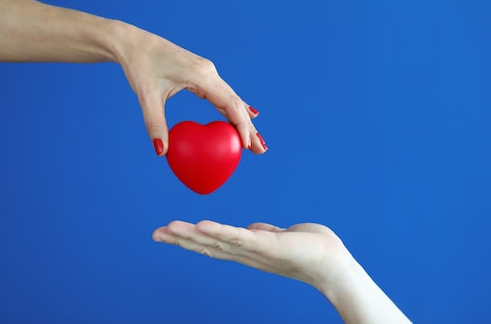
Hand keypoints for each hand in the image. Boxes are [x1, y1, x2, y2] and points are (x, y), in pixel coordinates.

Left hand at [0, 0, 266, 155]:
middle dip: (249, 128)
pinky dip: (233, 110)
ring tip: (255, 142)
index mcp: (202, 75)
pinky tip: (245, 117)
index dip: (240, 125)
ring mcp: (207, 73)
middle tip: (261, 151)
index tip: (246, 145)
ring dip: (244, 121)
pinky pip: (223, 96)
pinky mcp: (202, 75)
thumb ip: (155, 123)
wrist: (133, 43)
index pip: (230, 103)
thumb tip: (161, 152)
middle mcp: (210, 73)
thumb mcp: (146, 95)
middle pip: (236, 104)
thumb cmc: (140, 66)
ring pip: (232, 100)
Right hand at [152, 220, 351, 289]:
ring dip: (192, 236)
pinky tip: (202, 226)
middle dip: (181, 239)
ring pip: (218, 242)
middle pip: (209, 245)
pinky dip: (221, 232)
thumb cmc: (311, 249)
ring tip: (168, 229)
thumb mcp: (282, 237)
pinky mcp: (269, 246)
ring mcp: (257, 251)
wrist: (334, 264)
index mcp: (249, 250)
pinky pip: (241, 239)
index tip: (169, 231)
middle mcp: (248, 254)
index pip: (215, 243)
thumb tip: (254, 228)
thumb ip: (265, 233)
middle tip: (155, 233)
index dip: (191, 238)